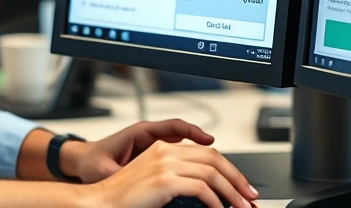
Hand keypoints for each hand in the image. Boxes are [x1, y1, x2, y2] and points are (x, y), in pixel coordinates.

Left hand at [64, 119, 214, 183]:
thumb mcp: (105, 169)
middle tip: (227, 165)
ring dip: (208, 161)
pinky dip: (197, 168)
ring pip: (189, 150)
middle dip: (210, 151)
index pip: (173, 126)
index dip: (193, 132)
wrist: (85, 162)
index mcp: (141, 132)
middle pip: (189, 139)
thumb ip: (120, 173)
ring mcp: (157, 147)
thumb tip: (134, 183)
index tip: (209, 140)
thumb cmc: (93, 162)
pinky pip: (184, 159)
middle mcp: (152, 138)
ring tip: (226, 177)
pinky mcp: (158, 158)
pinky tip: (209, 183)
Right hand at [84, 140, 257, 207]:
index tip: (242, 187)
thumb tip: (209, 193)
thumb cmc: (125, 198)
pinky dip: (216, 202)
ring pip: (212, 173)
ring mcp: (165, 164)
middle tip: (250, 197)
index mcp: (164, 148)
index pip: (208, 153)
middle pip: (215, 159)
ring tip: (241, 207)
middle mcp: (166, 151)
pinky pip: (201, 189)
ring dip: (232, 193)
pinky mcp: (164, 180)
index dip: (230, 170)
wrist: (100, 202)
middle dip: (237, 180)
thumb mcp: (157, 184)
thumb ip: (179, 181)